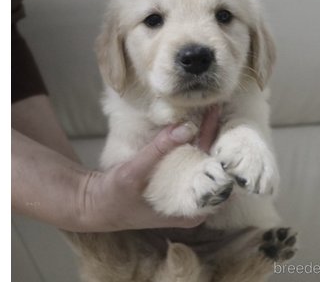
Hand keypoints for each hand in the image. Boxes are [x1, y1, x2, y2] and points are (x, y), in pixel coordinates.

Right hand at [74, 106, 220, 231]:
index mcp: (191, 213)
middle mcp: (194, 206)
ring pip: (204, 162)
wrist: (97, 206)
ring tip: (209, 110)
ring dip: (204, 137)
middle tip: (216, 108)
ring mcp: (187, 195)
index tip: (221, 124)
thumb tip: (187, 126)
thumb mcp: (132, 173)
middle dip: (215, 138)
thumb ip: (158, 150)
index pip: (219, 179)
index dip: (222, 151)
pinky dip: (193, 142)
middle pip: (214, 167)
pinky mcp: (177, 184)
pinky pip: (191, 160)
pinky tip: (195, 123)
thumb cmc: (113, 196)